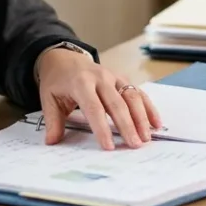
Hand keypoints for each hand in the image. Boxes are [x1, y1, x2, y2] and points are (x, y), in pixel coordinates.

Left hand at [35, 48, 163, 150]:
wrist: (64, 58)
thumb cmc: (58, 81)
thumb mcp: (48, 98)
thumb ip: (52, 120)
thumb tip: (52, 142)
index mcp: (80, 83)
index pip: (93, 107)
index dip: (102, 127)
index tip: (109, 146)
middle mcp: (100, 78)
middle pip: (117, 103)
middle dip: (127, 125)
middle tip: (134, 145)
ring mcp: (114, 77)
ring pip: (132, 97)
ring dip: (141, 118)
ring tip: (146, 138)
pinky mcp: (122, 79)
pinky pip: (138, 93)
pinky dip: (148, 108)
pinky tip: (156, 123)